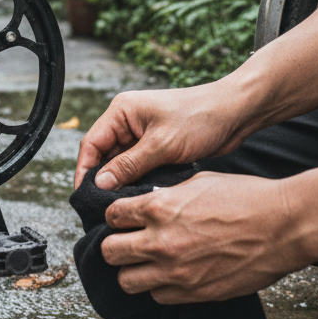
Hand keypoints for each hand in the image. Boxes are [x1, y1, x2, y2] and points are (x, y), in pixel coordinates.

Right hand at [74, 85, 246, 190]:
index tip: (83, 196)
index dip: (84, 170)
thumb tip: (100, 183)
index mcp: (122, 111)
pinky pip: (137, 167)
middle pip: (103, 155)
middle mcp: (127, 121)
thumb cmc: (200, 118)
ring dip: (120, 183)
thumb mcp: (161, 145)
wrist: (235, 113)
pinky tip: (137, 197)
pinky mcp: (156, 146)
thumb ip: (129, 165)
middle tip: (100, 207)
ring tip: (119, 207)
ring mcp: (141, 134)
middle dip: (102, 180)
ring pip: (120, 164)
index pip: (91, 143)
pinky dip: (135, 181)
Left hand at [99, 171, 309, 303]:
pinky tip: (171, 275)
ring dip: (133, 270)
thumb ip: (166, 195)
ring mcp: (176, 272)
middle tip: (128, 242)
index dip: (116, 216)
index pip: (111, 216)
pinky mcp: (194, 293)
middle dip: (116, 245)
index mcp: (158, 208)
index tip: (124, 218)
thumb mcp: (198, 182)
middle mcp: (160, 242)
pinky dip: (159, 287)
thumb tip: (148, 202)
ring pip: (127, 281)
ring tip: (147, 262)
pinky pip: (158, 297)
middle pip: (110, 252)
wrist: (283, 227)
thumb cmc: (246, 198)